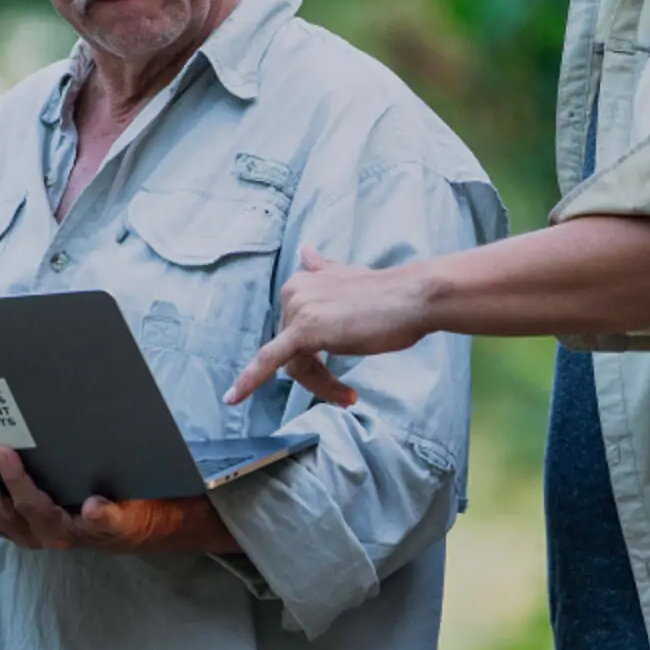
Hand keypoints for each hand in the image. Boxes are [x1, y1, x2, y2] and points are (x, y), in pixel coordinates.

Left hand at [0, 448, 237, 553]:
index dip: (14, 479)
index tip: (5, 450)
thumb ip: (111, 515)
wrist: (122, 530)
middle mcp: (35, 536)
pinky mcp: (14, 529)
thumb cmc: (125, 515)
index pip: (30, 504)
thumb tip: (94, 508)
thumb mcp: (127, 515)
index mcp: (60, 530)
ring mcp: (21, 534)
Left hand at [224, 246, 430, 406]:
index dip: (315, 357)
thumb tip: (306, 251)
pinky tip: (234, 398)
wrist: (415, 297)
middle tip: (346, 392)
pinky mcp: (304, 331)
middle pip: (293, 352)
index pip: (295, 331)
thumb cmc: (391, 296)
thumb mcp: (349, 278)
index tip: (335, 374)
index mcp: (301, 281)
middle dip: (318, 375)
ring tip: (347, 395)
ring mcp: (298, 310)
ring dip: (320, 386)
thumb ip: (324, 270)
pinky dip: (249, 380)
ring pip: (294, 365)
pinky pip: (269, 361)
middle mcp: (293, 291)